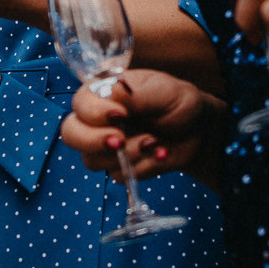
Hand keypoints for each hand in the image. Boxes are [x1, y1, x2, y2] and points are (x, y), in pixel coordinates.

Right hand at [60, 69, 218, 179]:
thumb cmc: (176, 101)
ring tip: (155, 142)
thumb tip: (114, 93)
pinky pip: (119, 175)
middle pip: (71, 135)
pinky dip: (143, 167)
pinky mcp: (119, 167)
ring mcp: (105, 147)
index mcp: (102, 94)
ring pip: (93, 160)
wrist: (197, 129)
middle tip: (120, 141)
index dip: (95, 113)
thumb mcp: (164, 91)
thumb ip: (138, 95)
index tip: (121, 114)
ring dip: (127, 155)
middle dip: (94, 141)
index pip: (80, 104)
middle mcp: (97, 120)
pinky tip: (161, 153)